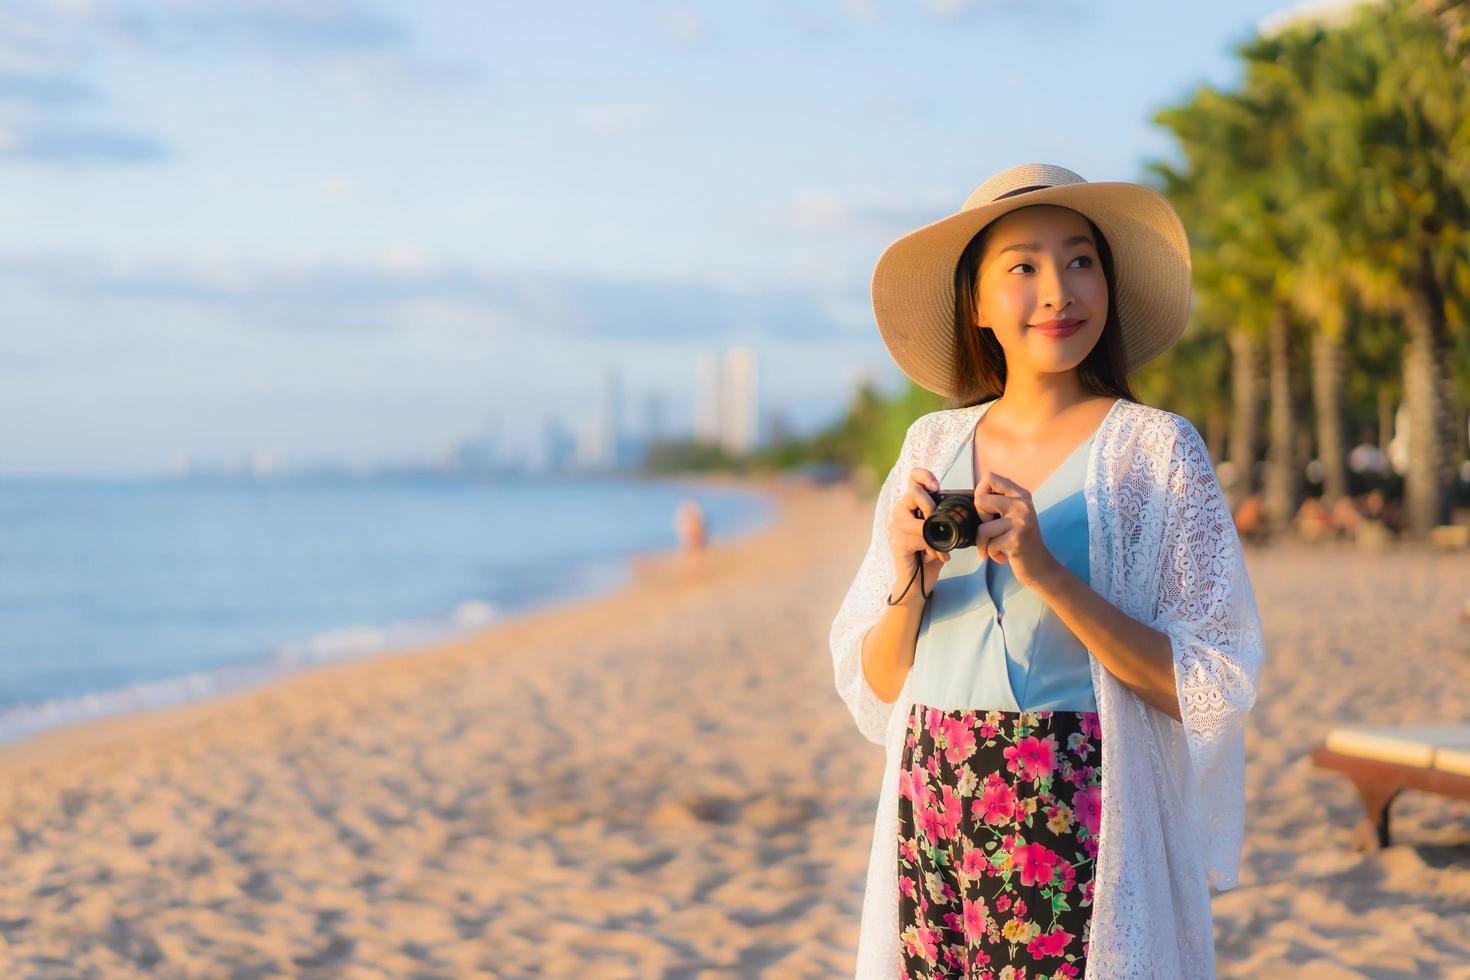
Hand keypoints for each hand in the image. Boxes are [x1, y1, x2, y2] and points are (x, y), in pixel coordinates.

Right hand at [886, 467, 950, 601]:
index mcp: (912, 504)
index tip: (937, 486)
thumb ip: (947, 516)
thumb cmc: (932, 554)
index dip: (924, 475)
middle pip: (913, 492)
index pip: (912, 477)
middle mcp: (900, 511)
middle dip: (931, 505)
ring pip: (918, 518)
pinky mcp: (899, 542)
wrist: (920, 582)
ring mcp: (896, 526)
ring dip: (934, 533)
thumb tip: (967, 504)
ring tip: (940, 546)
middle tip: (940, 521)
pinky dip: (932, 547)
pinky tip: (935, 555)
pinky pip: (920, 537)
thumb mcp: (944, 530)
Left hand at [973, 470, 1061, 589]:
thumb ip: (998, 502)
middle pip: (980, 500)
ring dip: (983, 543)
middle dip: (980, 519)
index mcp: (1020, 494)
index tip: (986, 510)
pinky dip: (990, 553)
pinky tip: (1001, 556)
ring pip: (982, 528)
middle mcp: (1022, 504)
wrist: (1040, 566)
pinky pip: (989, 544)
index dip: (980, 493)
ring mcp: (1021, 521)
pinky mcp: (1017, 539)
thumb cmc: (1020, 541)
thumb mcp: (1013, 515)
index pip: (990, 477)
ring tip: (995, 547)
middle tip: (992, 530)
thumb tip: (973, 496)